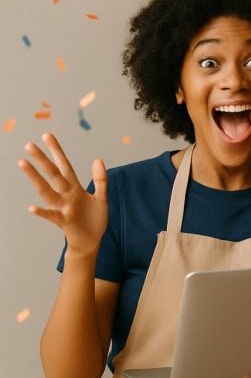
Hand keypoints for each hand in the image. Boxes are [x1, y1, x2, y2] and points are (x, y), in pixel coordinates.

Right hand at [18, 133, 107, 252]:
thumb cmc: (94, 220)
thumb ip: (100, 179)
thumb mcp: (101, 197)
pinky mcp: (64, 221)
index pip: (64, 166)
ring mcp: (64, 207)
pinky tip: (32, 207)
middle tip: (28, 145)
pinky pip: (51, 216)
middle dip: (42, 160)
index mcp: (75, 188)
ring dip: (35, 178)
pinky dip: (42, 212)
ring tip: (23, 163)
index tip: (47, 136)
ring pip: (47, 190)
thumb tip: (98, 159)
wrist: (91, 241)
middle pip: (53, 174)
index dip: (57, 151)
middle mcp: (66, 195)